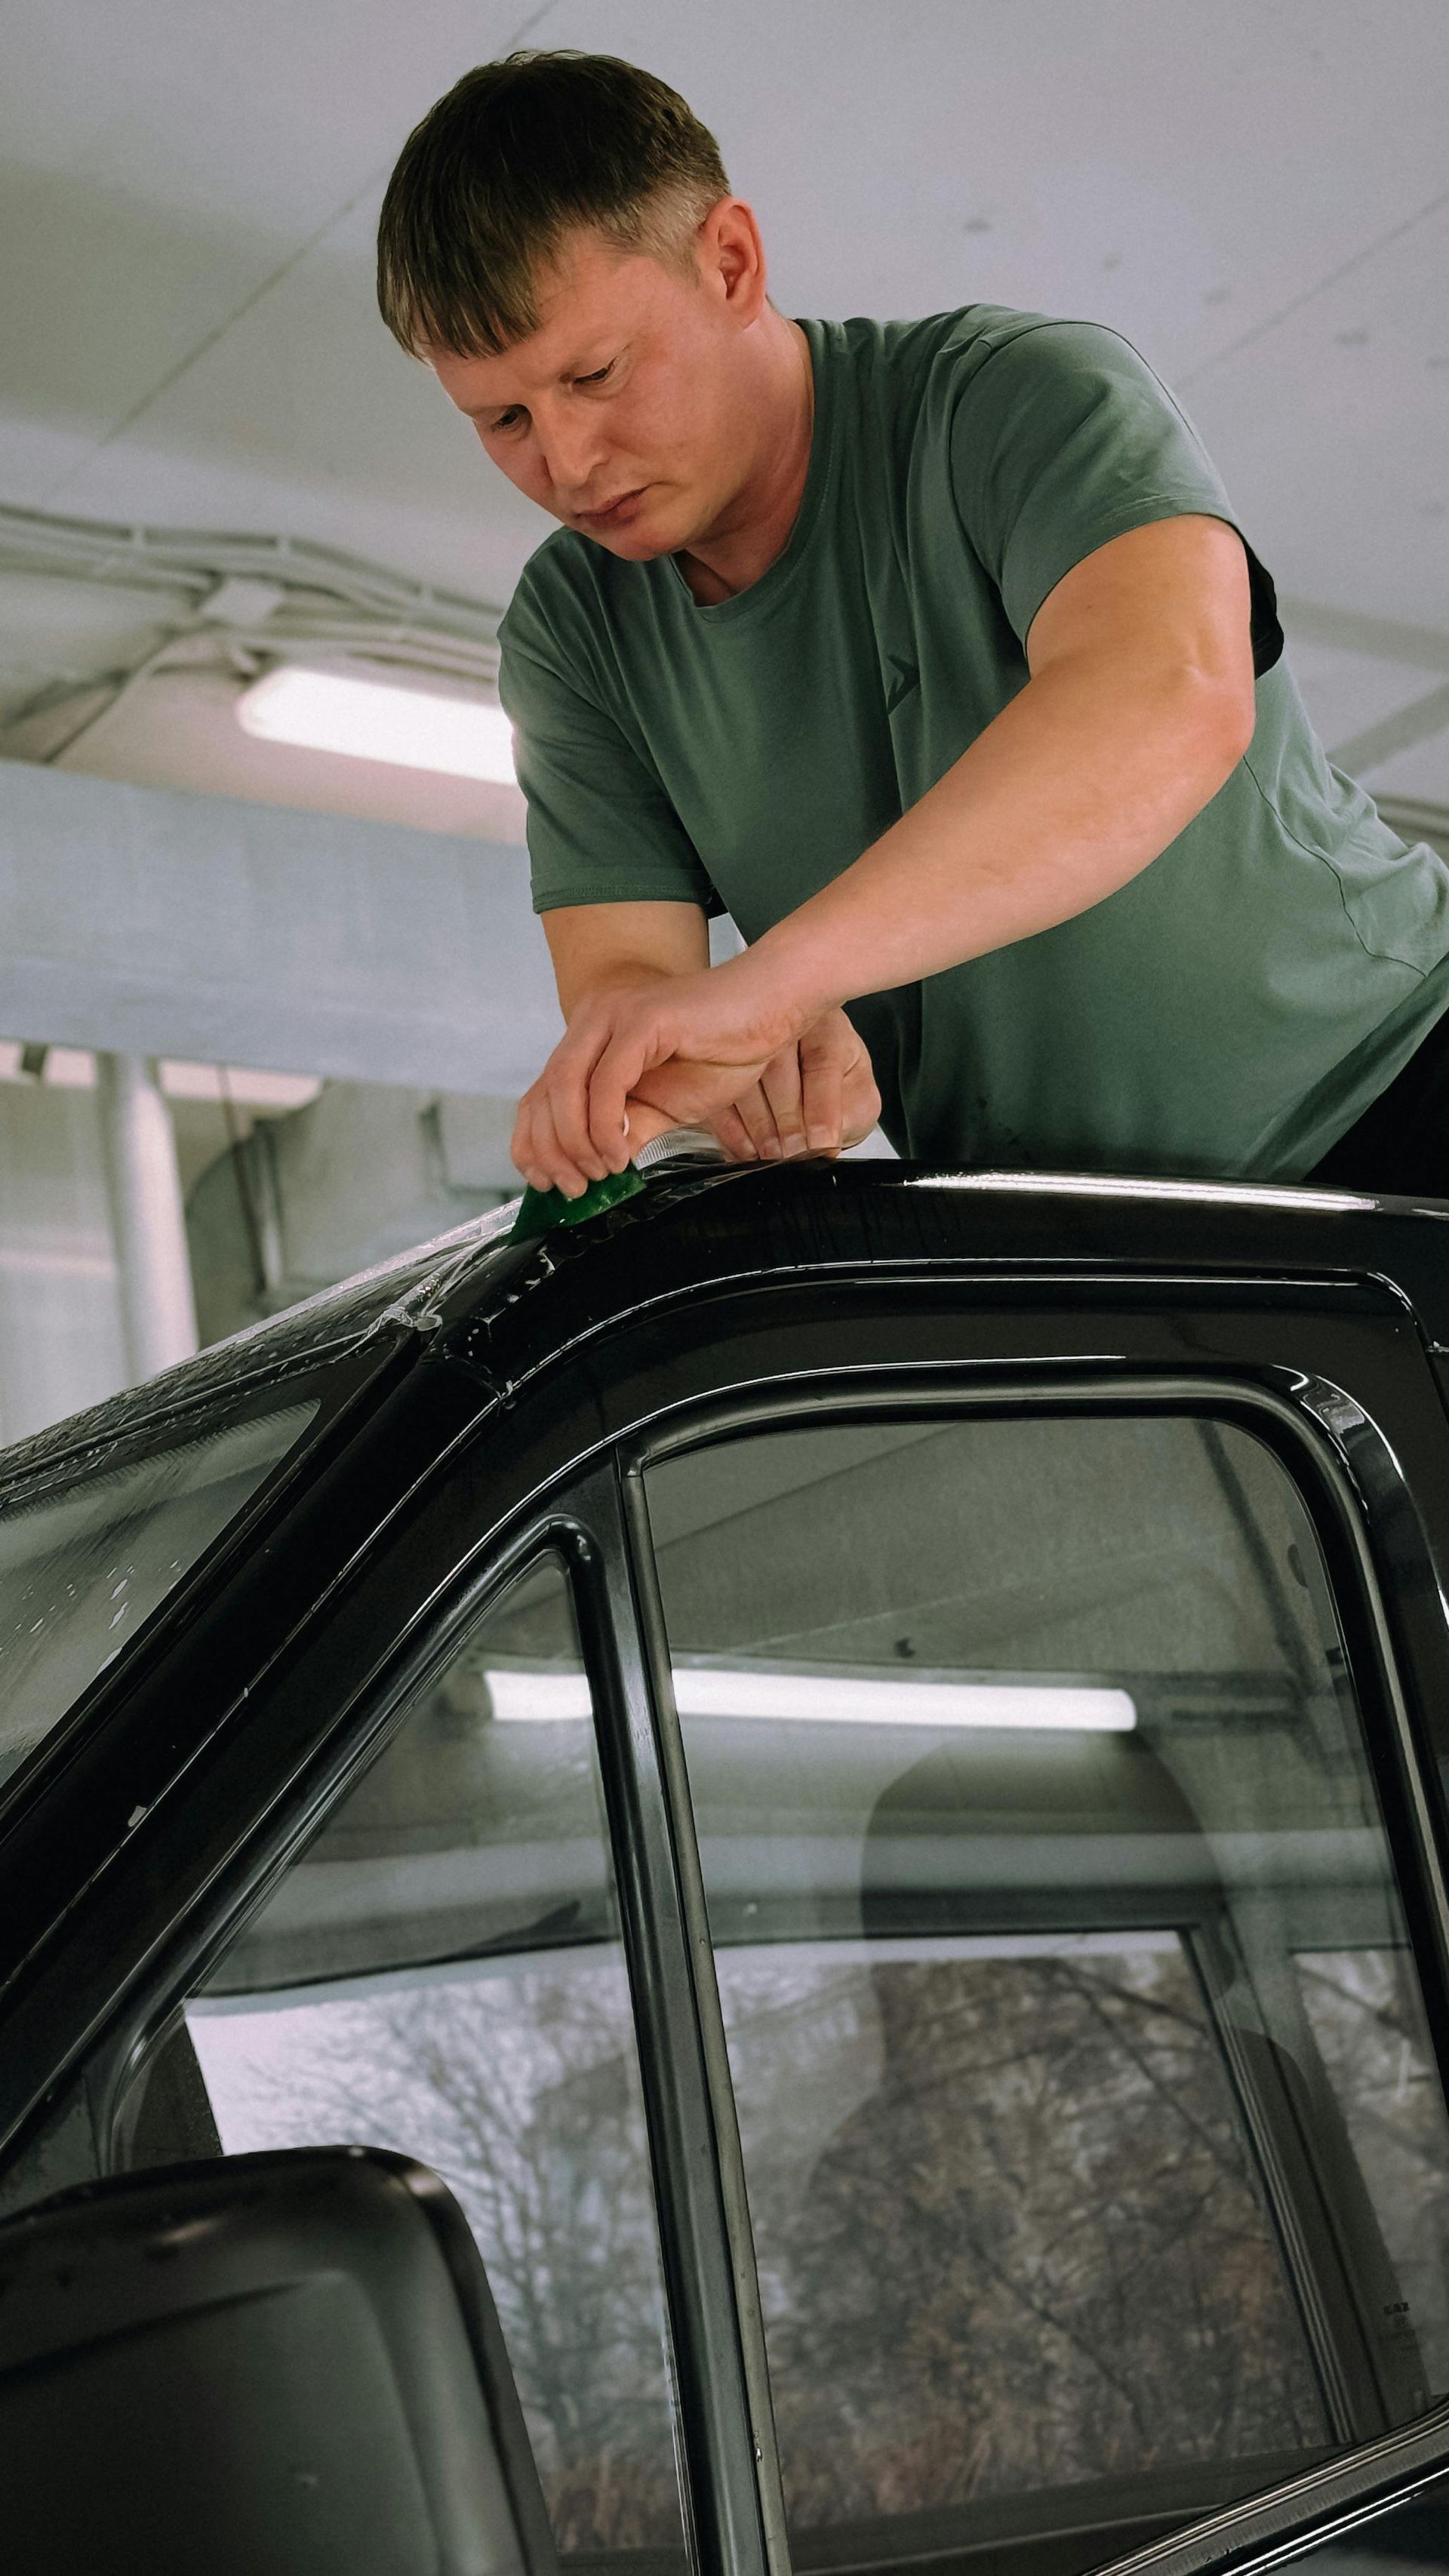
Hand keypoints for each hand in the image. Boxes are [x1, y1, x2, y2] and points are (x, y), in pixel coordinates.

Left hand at [512, 956, 807, 1194]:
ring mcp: (614, 1015)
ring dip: (576, 1142)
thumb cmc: (726, 1049)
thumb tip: (603, 1167)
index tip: (545, 1183)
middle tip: (575, 1189)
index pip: (540, 1093)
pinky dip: (604, 1125)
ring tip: (600, 1174)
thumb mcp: (669, 1106)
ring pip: (565, 1087)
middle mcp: (593, 1021)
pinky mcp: (641, 1020)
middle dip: (551, 1151)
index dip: (533, 1143)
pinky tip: (619, 1153)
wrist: (771, 1007)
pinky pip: (606, 1081)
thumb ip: (631, 1129)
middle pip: (544, 1094)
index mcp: (593, 1038)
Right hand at [703, 1012, 880, 1162]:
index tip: (821, 1144)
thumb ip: (851, 1114)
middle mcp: (784, 1025)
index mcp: (827, 1028)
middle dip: (786, 1121)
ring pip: (744, 1081)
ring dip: (758, 1127)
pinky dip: (731, 1130)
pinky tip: (748, 1150)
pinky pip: (719, 1098)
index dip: (821, 1109)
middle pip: (776, 1069)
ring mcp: (747, 1042)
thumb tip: (824, 1140)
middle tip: (793, 1154)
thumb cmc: (840, 1089)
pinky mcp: (720, 1067)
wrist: (817, 1084)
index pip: (822, 1062)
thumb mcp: (860, 1100)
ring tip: (773, 1156)